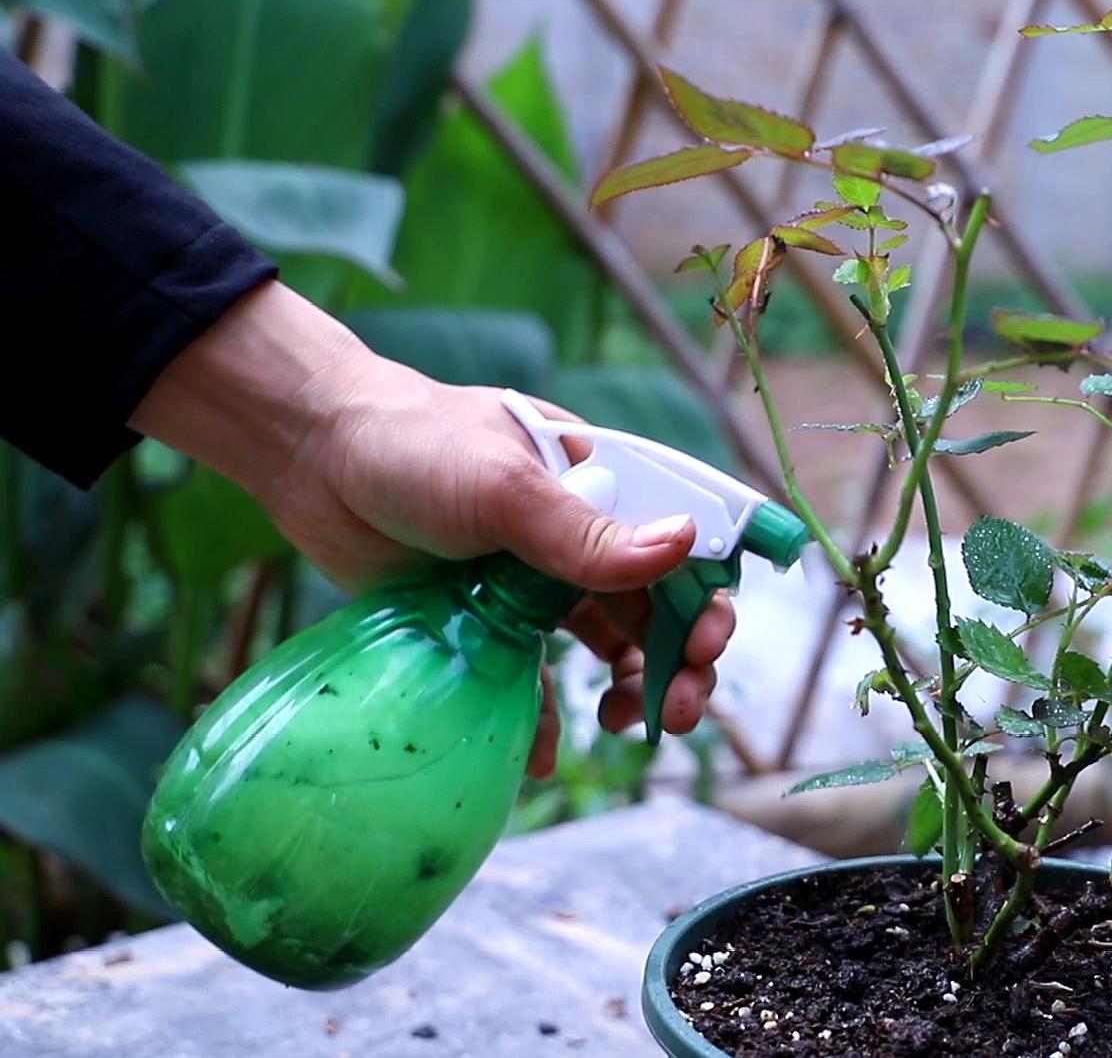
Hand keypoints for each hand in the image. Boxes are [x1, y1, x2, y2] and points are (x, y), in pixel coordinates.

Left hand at [130, 281, 734, 773]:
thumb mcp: (509, 487)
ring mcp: (538, 585)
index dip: (708, 602)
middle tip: (677, 711)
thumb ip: (590, 533)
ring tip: (623, 724)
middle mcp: (584, 539)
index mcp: (609, 488)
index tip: (703, 647)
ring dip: (633, 691)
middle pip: (660, 610)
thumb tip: (684, 544)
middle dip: (681, 663)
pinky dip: (548, 721)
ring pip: (611, 650)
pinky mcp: (490, 624)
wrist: (314, 458)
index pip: (686, 549)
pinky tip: (543, 754)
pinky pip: (535, 681)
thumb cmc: (417, 445)